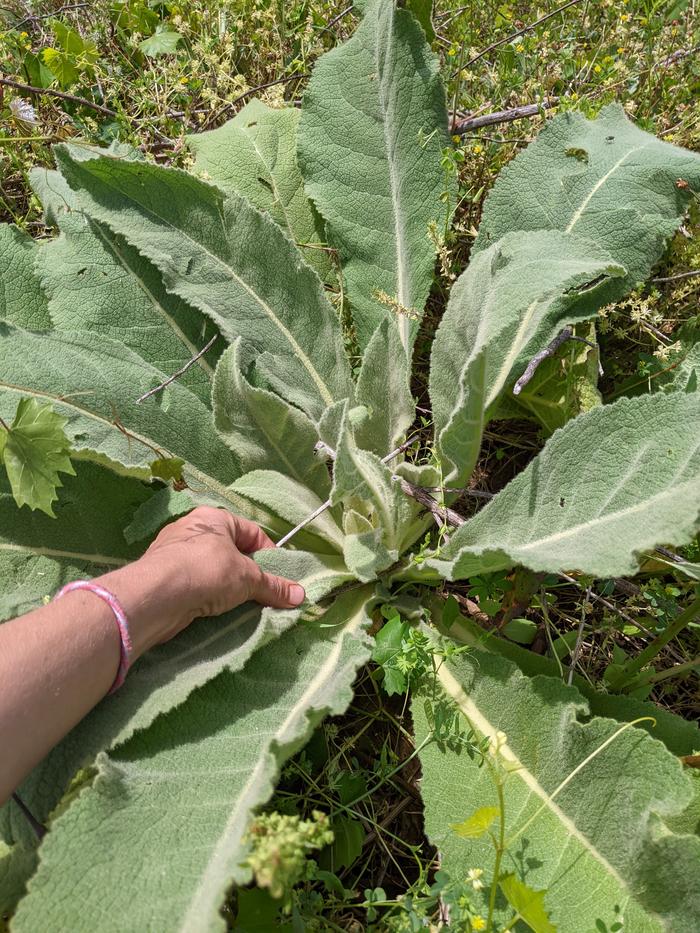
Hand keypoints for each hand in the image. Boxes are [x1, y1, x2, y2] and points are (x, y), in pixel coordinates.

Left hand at [137, 507, 304, 645]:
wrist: (157, 594)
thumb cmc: (207, 571)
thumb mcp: (248, 578)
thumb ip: (273, 586)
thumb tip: (300, 595)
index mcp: (214, 518)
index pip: (251, 533)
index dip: (268, 555)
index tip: (278, 577)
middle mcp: (192, 529)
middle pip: (230, 550)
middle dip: (247, 572)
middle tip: (260, 594)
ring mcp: (174, 552)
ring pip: (210, 567)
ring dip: (226, 585)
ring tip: (239, 605)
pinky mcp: (163, 575)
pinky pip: (193, 582)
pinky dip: (205, 594)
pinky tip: (213, 610)